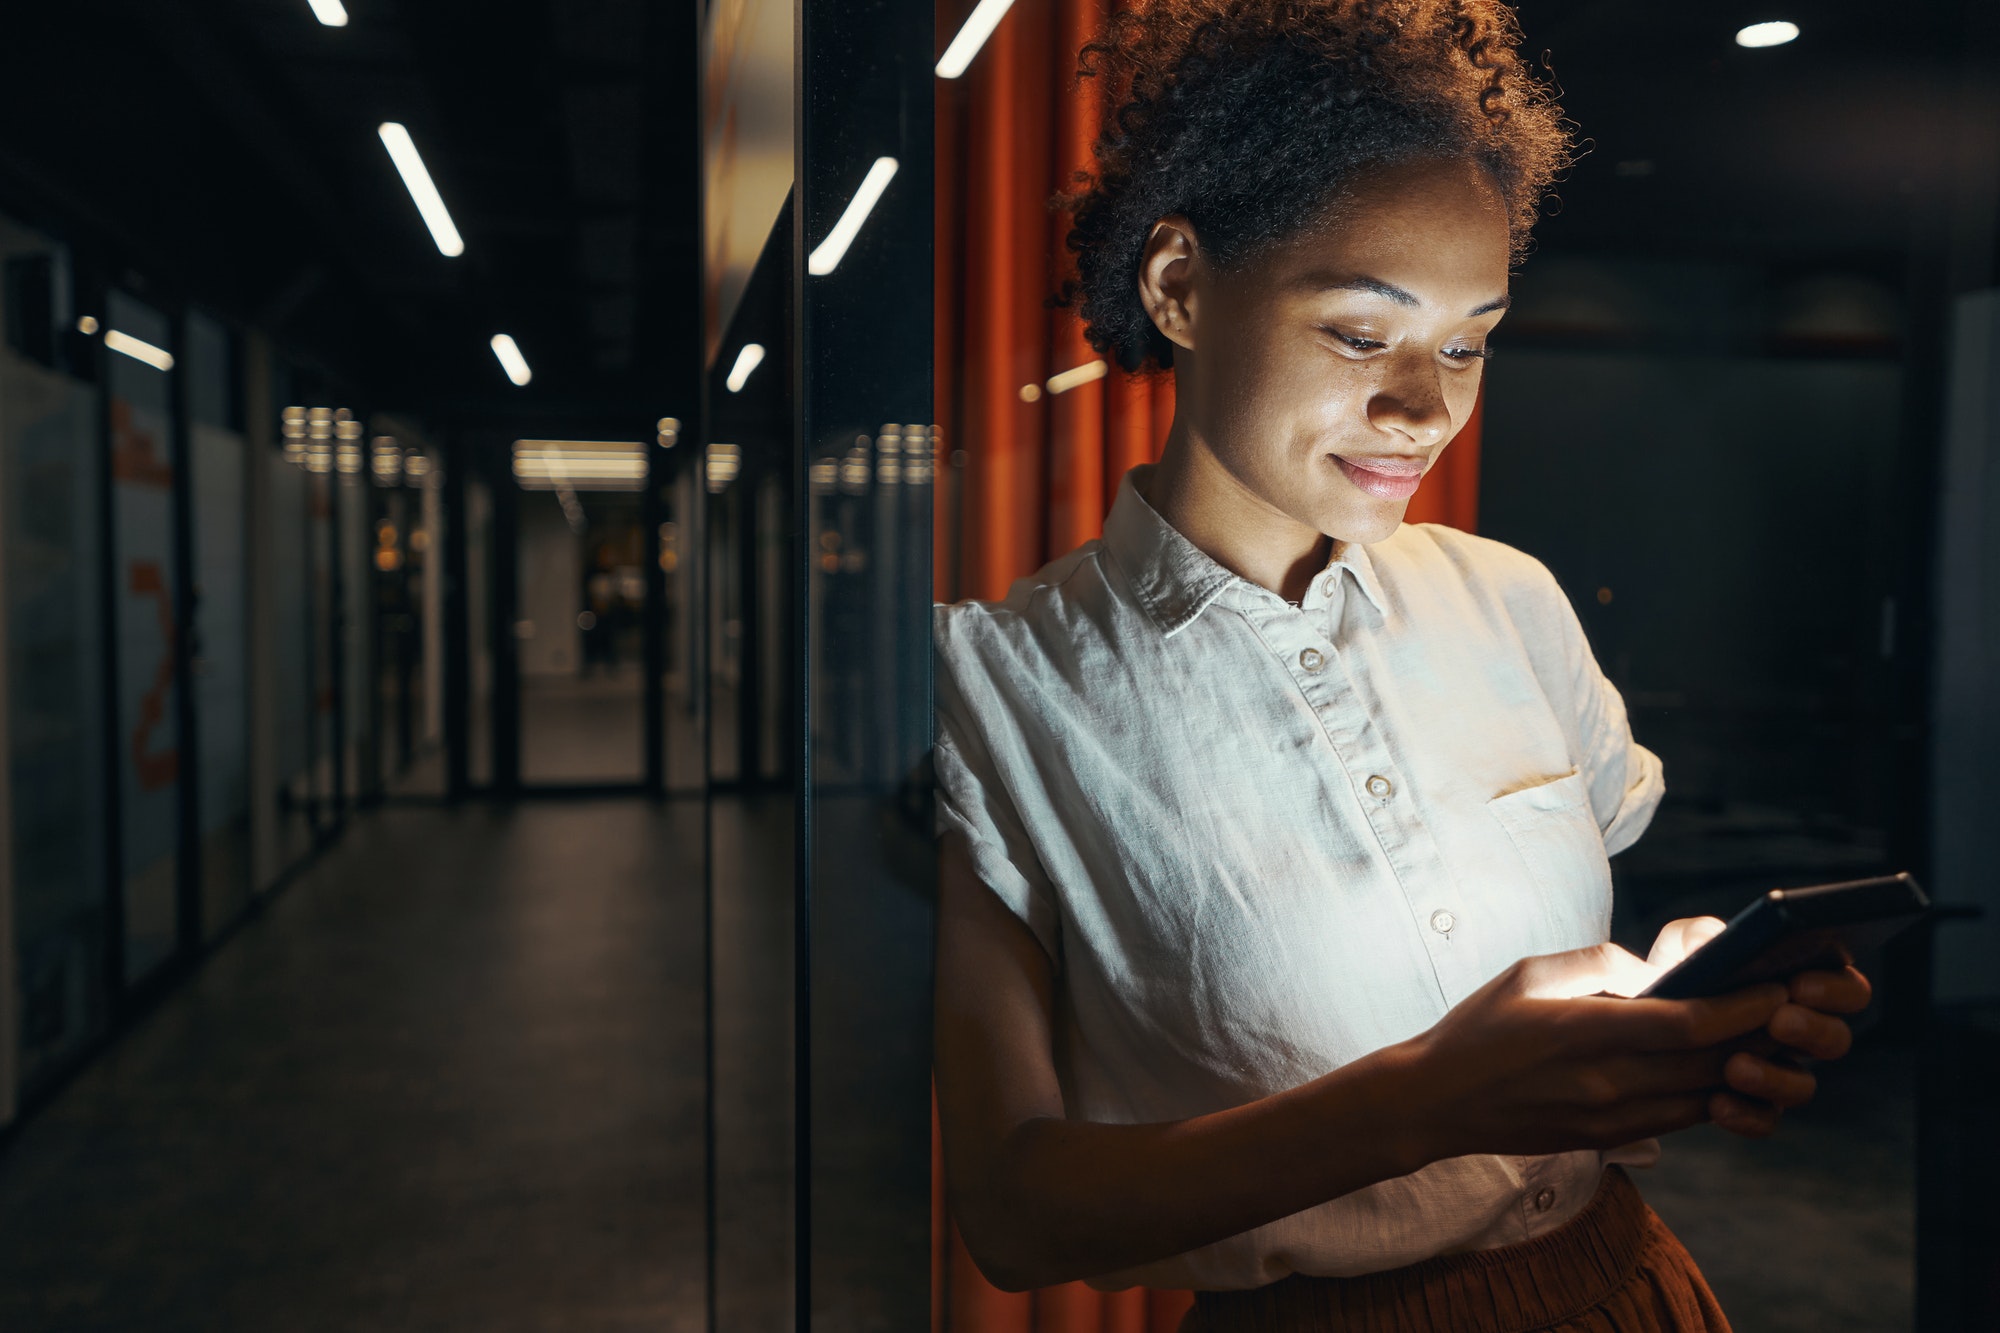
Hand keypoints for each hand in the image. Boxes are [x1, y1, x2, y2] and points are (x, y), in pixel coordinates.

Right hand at [1404, 942, 1787, 1160]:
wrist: (1436, 1102)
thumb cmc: (1477, 1028)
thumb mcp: (1528, 973)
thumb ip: (1597, 964)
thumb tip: (1653, 972)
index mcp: (1585, 1032)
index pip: (1689, 1024)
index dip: (1743, 1007)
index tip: (1775, 985)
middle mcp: (1606, 1082)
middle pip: (1710, 1063)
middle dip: (1759, 1034)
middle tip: (1793, 1005)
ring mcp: (1610, 1117)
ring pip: (1703, 1095)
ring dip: (1742, 1069)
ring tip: (1767, 1036)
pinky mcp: (1608, 1138)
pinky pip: (1679, 1116)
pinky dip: (1709, 1091)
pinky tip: (1720, 1067)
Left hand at [1644, 916, 1872, 1137]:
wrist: (1644, 1017)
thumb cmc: (1678, 972)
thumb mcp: (1684, 944)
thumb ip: (1700, 934)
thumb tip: (1713, 943)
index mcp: (1803, 985)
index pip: (1847, 989)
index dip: (1836, 989)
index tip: (1800, 984)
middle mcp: (1802, 1032)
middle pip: (1836, 1040)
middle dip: (1813, 1031)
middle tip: (1778, 1021)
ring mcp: (1780, 1072)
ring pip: (1802, 1086)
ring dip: (1775, 1078)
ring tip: (1736, 1067)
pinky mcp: (1752, 1105)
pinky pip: (1763, 1120)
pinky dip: (1745, 1116)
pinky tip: (1717, 1103)